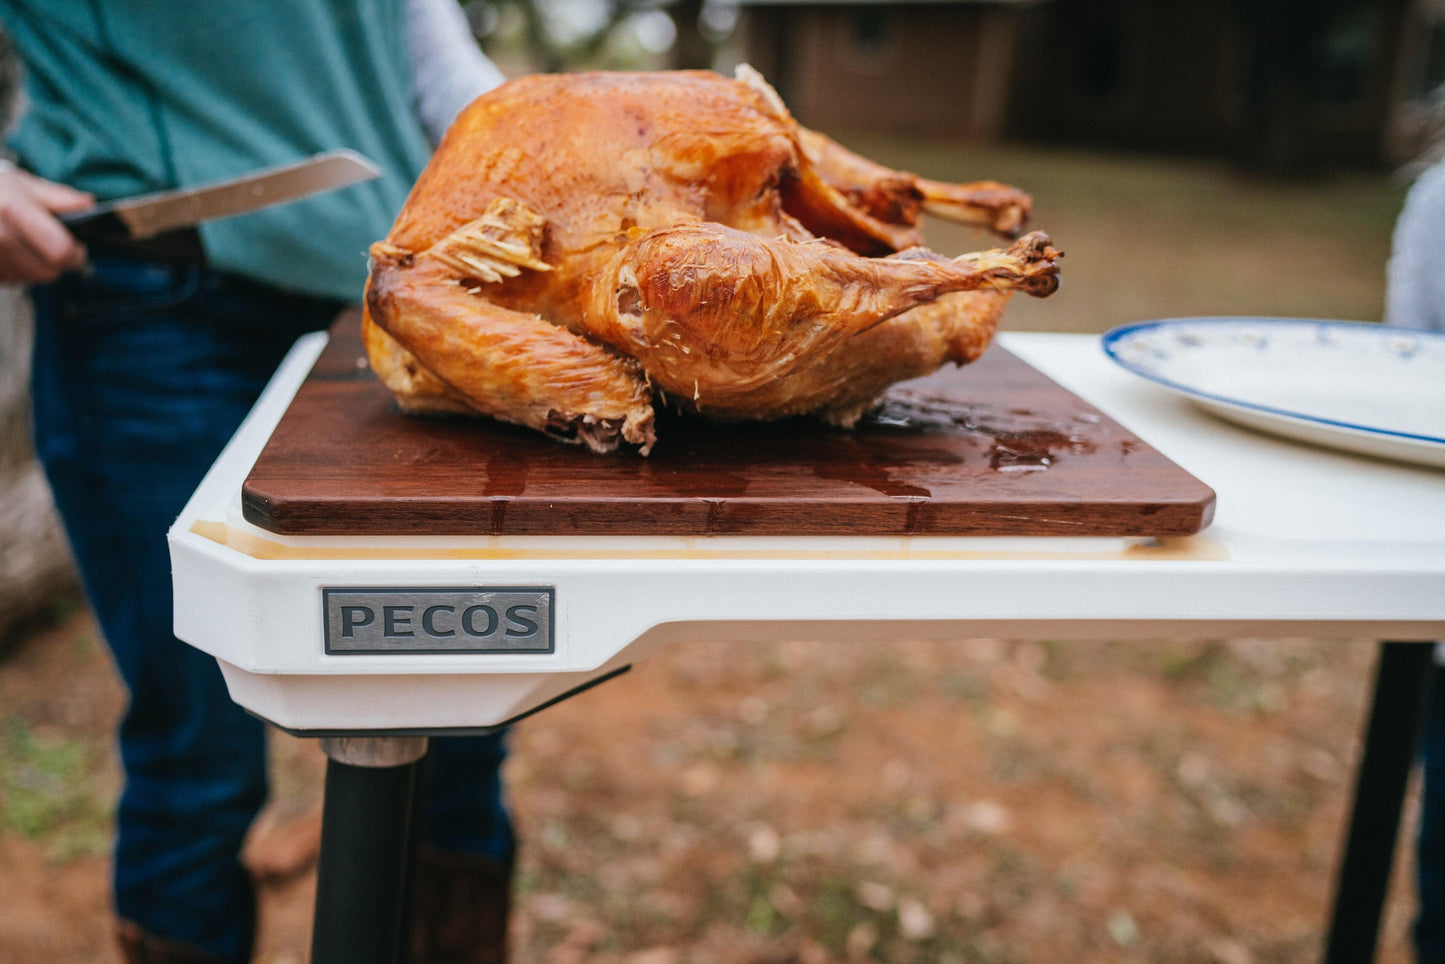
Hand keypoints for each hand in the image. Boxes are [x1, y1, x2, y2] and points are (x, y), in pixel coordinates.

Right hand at [0, 163, 93, 283]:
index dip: (76, 253)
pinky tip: (15, 253)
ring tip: (31, 246)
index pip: (60, 251)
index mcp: (12, 209)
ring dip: (39, 267)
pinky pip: (14, 280)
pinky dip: (21, 270)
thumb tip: (89, 205)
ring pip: (32, 278)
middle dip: (60, 262)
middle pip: (49, 271)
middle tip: (55, 246)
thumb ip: (61, 198)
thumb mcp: (27, 185)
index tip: (78, 247)